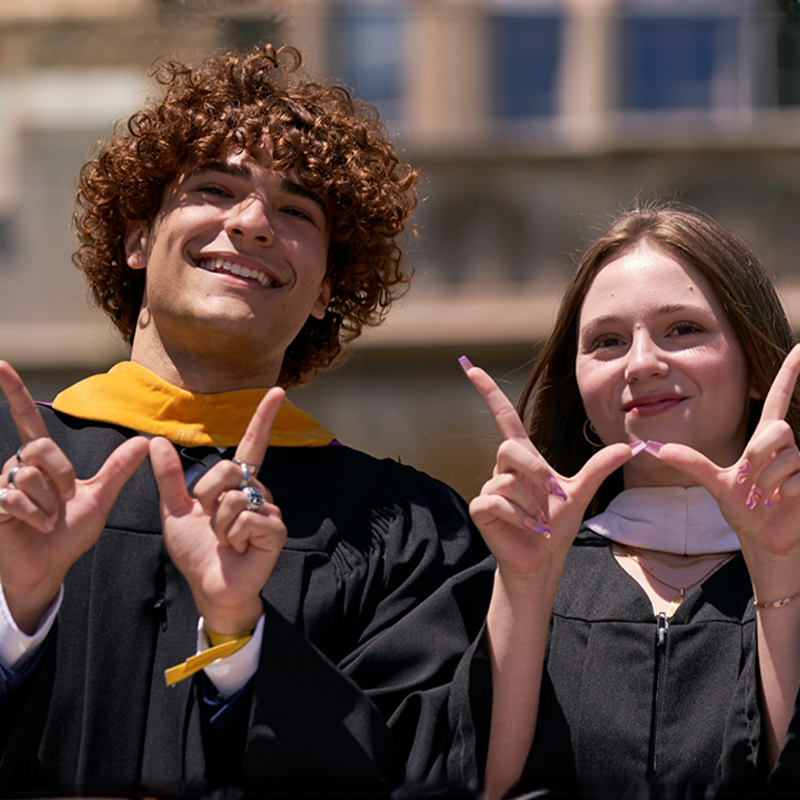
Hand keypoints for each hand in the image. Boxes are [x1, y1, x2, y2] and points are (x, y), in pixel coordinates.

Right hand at [0, 361, 149, 632]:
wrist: (49, 567)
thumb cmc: (69, 534)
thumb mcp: (100, 498)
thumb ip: (118, 470)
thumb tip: (147, 442)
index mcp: (44, 461)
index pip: (29, 420)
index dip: (15, 392)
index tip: (1, 364)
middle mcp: (19, 466)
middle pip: (41, 450)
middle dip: (61, 478)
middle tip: (64, 501)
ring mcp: (3, 485)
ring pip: (30, 478)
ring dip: (49, 504)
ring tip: (49, 519)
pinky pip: (16, 498)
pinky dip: (36, 517)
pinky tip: (37, 527)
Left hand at [150, 387, 286, 633]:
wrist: (208, 586)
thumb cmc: (197, 551)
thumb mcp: (174, 510)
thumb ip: (168, 477)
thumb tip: (155, 441)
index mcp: (237, 484)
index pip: (252, 445)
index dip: (264, 417)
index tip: (278, 392)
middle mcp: (257, 491)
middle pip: (229, 470)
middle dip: (207, 495)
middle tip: (208, 519)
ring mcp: (269, 510)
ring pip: (234, 497)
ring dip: (217, 522)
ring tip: (224, 539)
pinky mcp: (275, 529)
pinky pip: (245, 517)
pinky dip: (232, 534)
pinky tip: (237, 547)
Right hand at [463, 360, 634, 590]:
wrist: (542, 560)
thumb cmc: (556, 526)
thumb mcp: (580, 493)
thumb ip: (600, 467)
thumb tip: (632, 446)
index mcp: (524, 458)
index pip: (504, 416)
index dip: (489, 392)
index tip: (472, 367)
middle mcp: (502, 468)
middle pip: (509, 449)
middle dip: (535, 473)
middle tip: (553, 495)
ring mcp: (489, 488)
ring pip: (507, 481)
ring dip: (532, 504)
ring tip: (540, 522)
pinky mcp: (481, 508)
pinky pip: (497, 502)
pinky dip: (520, 518)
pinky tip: (530, 528)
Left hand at [652, 344, 799, 591]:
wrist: (764, 540)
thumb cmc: (744, 510)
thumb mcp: (715, 484)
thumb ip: (692, 463)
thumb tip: (658, 448)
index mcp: (763, 440)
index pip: (778, 399)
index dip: (789, 374)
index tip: (799, 348)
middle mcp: (786, 447)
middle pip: (777, 430)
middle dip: (757, 455)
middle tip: (747, 479)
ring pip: (786, 457)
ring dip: (767, 481)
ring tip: (764, 496)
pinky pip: (797, 479)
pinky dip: (783, 494)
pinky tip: (781, 503)